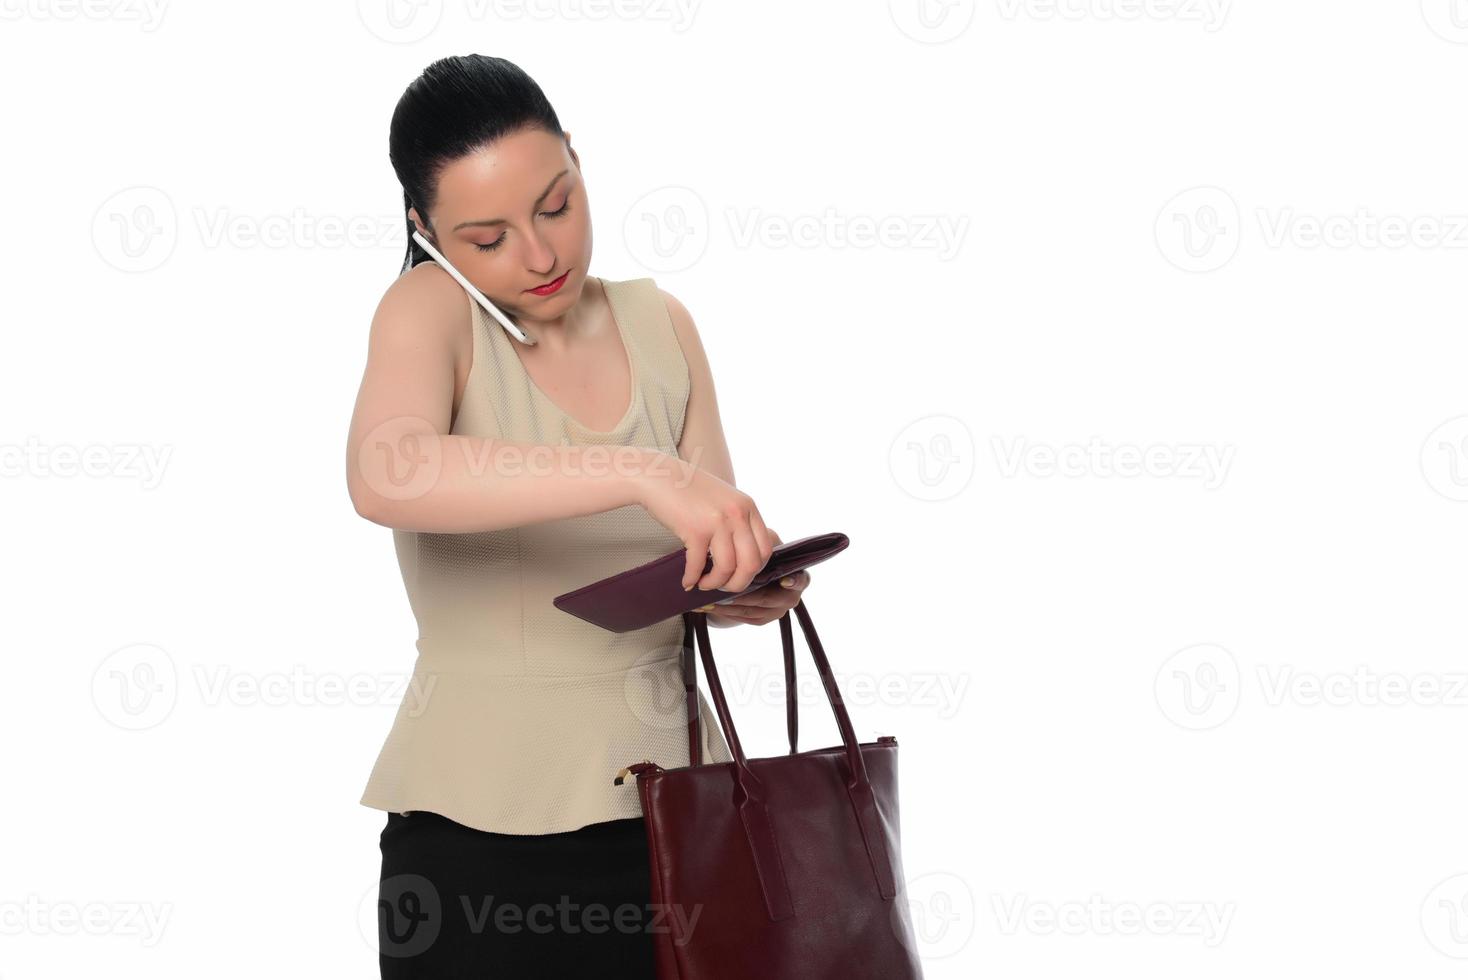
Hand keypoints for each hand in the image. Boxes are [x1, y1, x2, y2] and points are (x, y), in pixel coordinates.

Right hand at [633, 454, 773, 593]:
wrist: (658, 476)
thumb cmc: (688, 490)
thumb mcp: (724, 500)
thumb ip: (738, 521)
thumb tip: (743, 556)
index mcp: (748, 507)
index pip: (765, 549)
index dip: (754, 570)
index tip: (738, 575)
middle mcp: (738, 514)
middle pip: (751, 564)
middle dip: (737, 583)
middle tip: (723, 587)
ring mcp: (718, 521)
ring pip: (727, 569)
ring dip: (714, 583)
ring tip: (703, 584)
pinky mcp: (695, 529)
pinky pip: (698, 565)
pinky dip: (692, 578)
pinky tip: (687, 581)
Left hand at [692, 528, 809, 624]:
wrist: (749, 572)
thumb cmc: (756, 551)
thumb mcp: (761, 540)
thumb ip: (760, 541)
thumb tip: (746, 541)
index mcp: (796, 575)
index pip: (801, 580)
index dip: (794, 582)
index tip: (783, 581)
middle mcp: (790, 595)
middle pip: (766, 598)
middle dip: (741, 593)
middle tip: (720, 587)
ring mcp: (776, 610)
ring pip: (750, 610)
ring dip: (726, 604)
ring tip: (705, 597)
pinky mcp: (761, 619)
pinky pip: (741, 618)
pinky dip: (723, 612)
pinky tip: (707, 605)